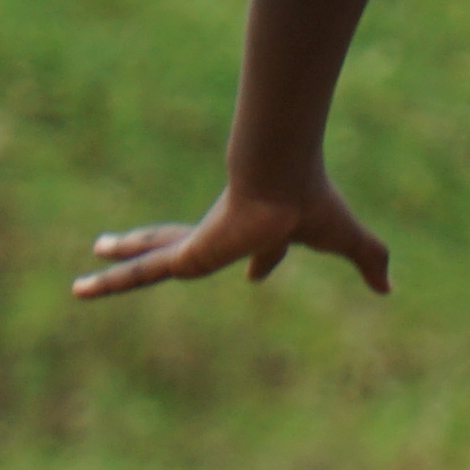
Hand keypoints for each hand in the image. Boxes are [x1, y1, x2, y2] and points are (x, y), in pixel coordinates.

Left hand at [71, 175, 389, 304]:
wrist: (280, 180)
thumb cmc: (311, 203)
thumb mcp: (347, 240)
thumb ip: (370, 262)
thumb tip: (391, 288)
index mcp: (259, 232)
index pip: (259, 251)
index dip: (264, 263)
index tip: (258, 276)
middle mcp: (222, 235)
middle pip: (183, 248)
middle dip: (157, 250)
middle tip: (125, 252)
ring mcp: (197, 244)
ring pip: (150, 262)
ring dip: (118, 267)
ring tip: (78, 285)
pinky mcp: (181, 254)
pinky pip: (139, 272)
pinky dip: (111, 280)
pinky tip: (79, 288)